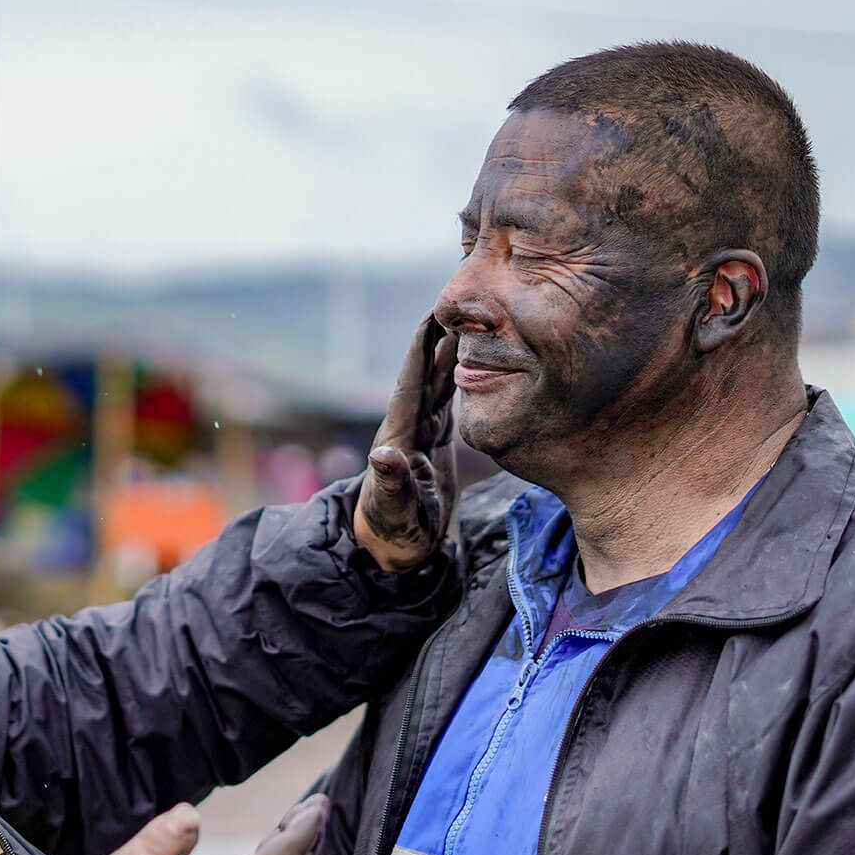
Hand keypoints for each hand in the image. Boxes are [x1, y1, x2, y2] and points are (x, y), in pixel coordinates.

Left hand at [355, 313, 457, 571]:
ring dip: (451, 356)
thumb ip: (389, 485)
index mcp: (397, 438)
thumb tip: (382, 455)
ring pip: (439, 388)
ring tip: (470, 325)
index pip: (410, 387)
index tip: (430, 318)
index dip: (419, 353)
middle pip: (427, 377)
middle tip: (457, 304)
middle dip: (438, 342)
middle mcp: (408, 430)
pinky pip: (449, 405)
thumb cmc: (390, 533)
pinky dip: (459, 381)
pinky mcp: (434, 446)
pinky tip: (472, 364)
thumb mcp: (392, 512)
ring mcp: (421, 436)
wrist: (391, 550)